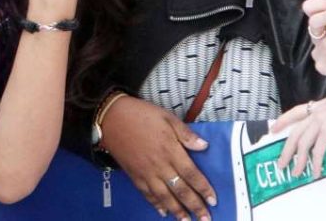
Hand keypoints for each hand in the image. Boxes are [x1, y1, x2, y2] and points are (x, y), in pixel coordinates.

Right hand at [102, 95, 215, 220]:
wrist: (111, 118)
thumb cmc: (142, 115)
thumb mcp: (167, 117)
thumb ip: (186, 133)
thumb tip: (204, 146)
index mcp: (171, 150)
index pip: (191, 174)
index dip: (203, 189)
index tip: (213, 201)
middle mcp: (160, 166)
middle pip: (180, 190)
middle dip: (194, 206)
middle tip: (206, 219)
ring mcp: (146, 173)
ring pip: (165, 197)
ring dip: (177, 211)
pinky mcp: (134, 176)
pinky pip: (147, 195)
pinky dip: (156, 205)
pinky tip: (164, 212)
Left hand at [270, 89, 325, 178]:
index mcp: (318, 106)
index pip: (294, 113)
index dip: (282, 122)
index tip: (273, 130)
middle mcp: (315, 113)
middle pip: (294, 134)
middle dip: (286, 150)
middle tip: (281, 163)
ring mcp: (320, 122)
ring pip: (302, 144)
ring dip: (298, 161)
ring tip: (295, 173)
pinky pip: (317, 151)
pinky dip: (315, 164)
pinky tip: (315, 173)